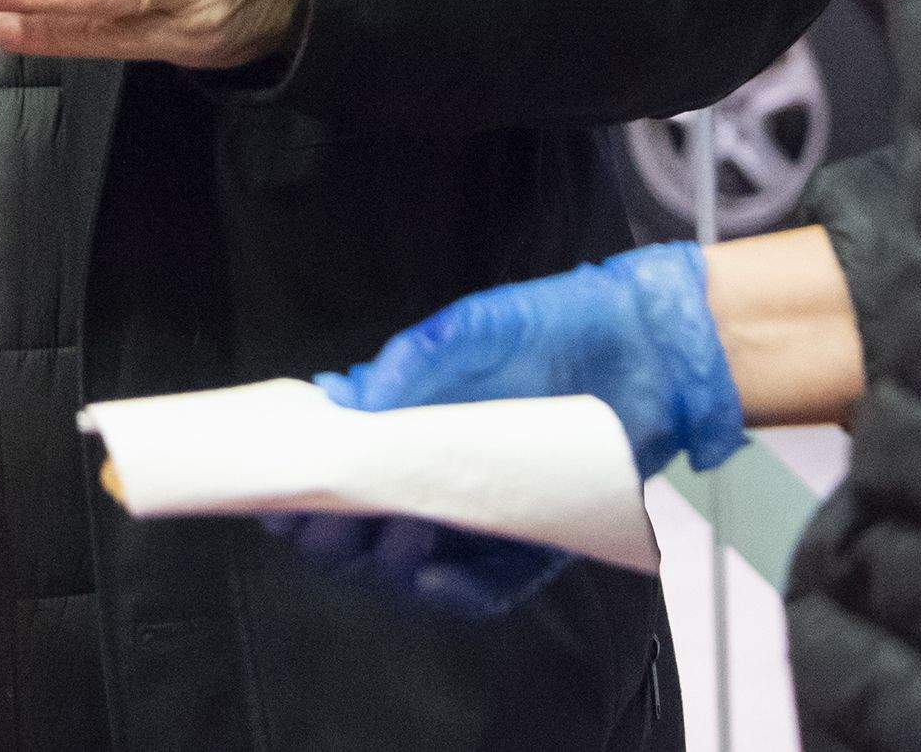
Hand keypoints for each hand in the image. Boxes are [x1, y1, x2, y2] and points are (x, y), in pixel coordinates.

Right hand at [274, 244, 749, 621]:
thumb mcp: (476, 329)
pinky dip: (458, 592)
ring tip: (409, 524)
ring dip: (391, 559)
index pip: (331, 476)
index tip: (275, 502)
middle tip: (330, 523)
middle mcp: (431, 480)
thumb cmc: (550, 329)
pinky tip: (438, 576)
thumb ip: (415, 359)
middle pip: (357, 537)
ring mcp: (478, 517)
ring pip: (410, 568)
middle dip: (331, 539)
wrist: (645, 352)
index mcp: (401, 428)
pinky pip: (485, 590)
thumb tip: (346, 399)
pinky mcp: (530, 545)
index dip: (295, 495)